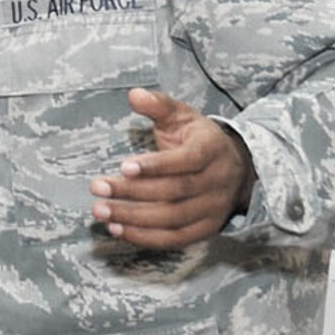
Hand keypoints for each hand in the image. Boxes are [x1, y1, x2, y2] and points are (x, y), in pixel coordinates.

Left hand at [89, 88, 253, 248]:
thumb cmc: (198, 139)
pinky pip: (175, 239)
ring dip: (133, 217)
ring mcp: (213, 208)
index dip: (156, 165)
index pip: (187, 160)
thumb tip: (135, 95)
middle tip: (98, 188)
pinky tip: (117, 229)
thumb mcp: (182, 115)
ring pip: (172, 218)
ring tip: (101, 210)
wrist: (236, 167)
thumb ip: (159, 105)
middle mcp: (217, 181)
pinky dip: (145, 237)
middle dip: (132, 192)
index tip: (123, 166)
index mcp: (212, 149)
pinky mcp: (205, 229)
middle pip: (174, 191)